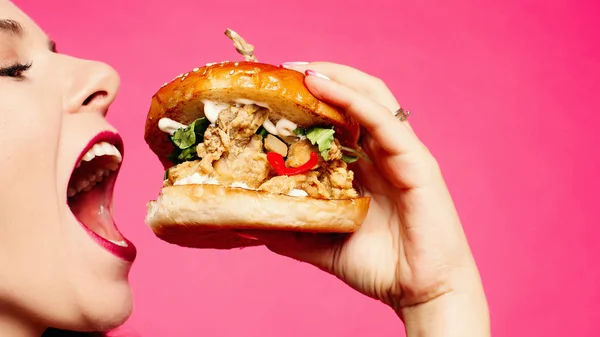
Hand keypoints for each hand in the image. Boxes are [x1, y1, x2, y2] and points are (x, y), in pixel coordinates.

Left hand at [241, 62, 488, 331]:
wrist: (421, 293)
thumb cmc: (381, 267)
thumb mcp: (323, 244)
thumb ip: (293, 231)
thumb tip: (253, 223)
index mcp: (364, 167)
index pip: (337, 119)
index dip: (308, 101)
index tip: (272, 91)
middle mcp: (382, 154)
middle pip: (352, 99)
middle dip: (319, 78)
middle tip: (283, 69)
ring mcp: (401, 154)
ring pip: (370, 99)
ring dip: (336, 78)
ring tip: (301, 70)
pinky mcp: (417, 162)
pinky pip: (384, 122)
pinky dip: (354, 100)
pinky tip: (325, 86)